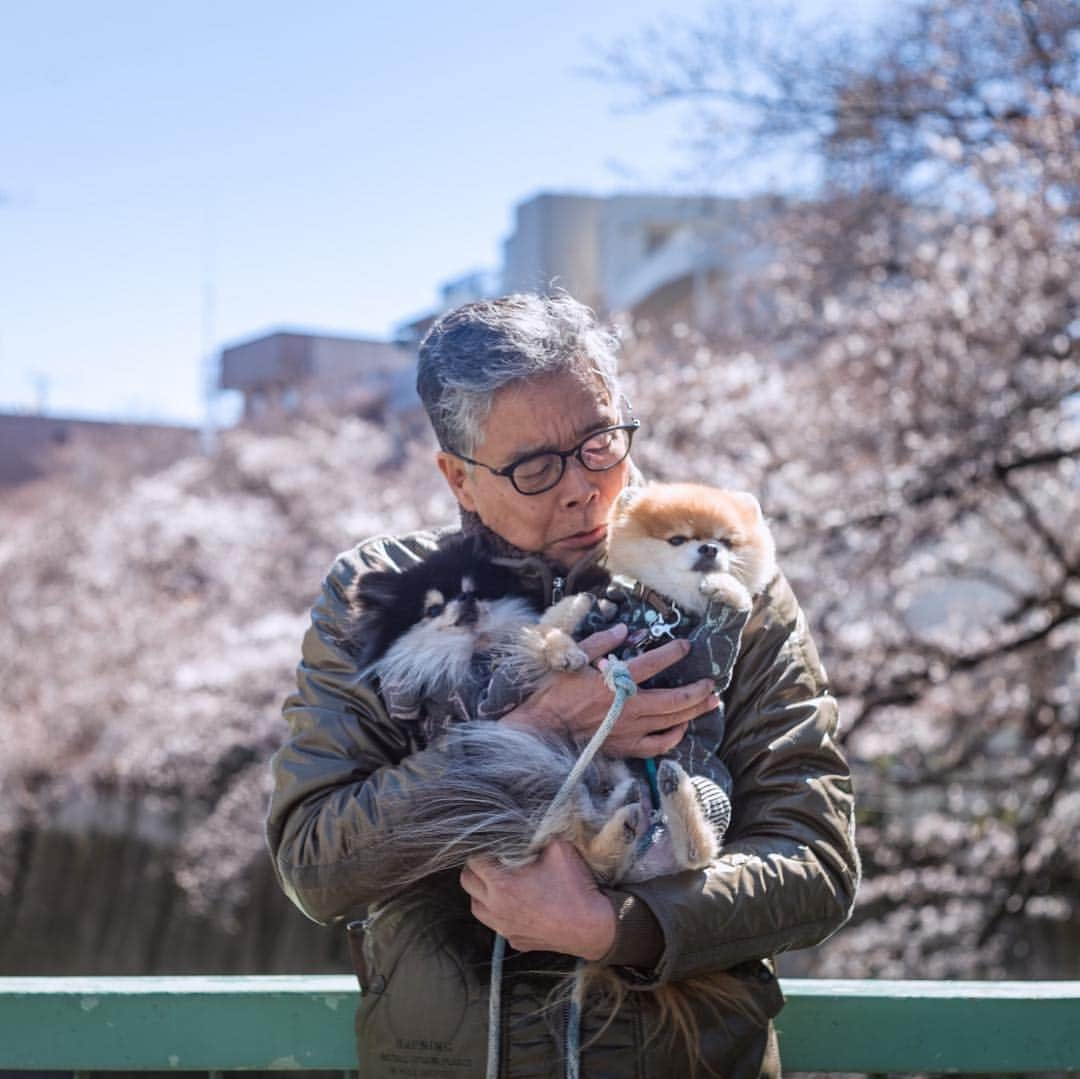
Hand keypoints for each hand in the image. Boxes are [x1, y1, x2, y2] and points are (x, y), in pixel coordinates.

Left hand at [460, 842, 614, 959]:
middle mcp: (496, 908)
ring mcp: (504, 928)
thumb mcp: (557, 848)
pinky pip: (496, 924)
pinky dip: (499, 913)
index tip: (496, 846)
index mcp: (501, 884)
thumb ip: (536, 836)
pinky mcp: (515, 941)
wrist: (592, 927)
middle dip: (477, 869)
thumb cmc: (574, 887)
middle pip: (468, 883)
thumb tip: (527, 828)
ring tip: (500, 882)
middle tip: (495, 861)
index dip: (484, 850)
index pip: (474, 861)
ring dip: (483, 892)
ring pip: (477, 907)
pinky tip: (516, 904)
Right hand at [500, 623, 719, 757]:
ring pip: (672, 722)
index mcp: (615, 682)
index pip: (653, 664)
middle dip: (697, 690)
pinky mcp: (626, 747)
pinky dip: (674, 737)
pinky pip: (658, 745)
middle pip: (674, 699)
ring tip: (711, 703)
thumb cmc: (554, 693)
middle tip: (712, 682)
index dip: (673, 653)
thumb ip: (600, 643)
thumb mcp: (572, 660)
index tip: (686, 646)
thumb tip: (623, 628)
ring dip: (694, 711)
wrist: (543, 730)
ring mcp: (630, 730)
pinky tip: (681, 728)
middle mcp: (629, 708)